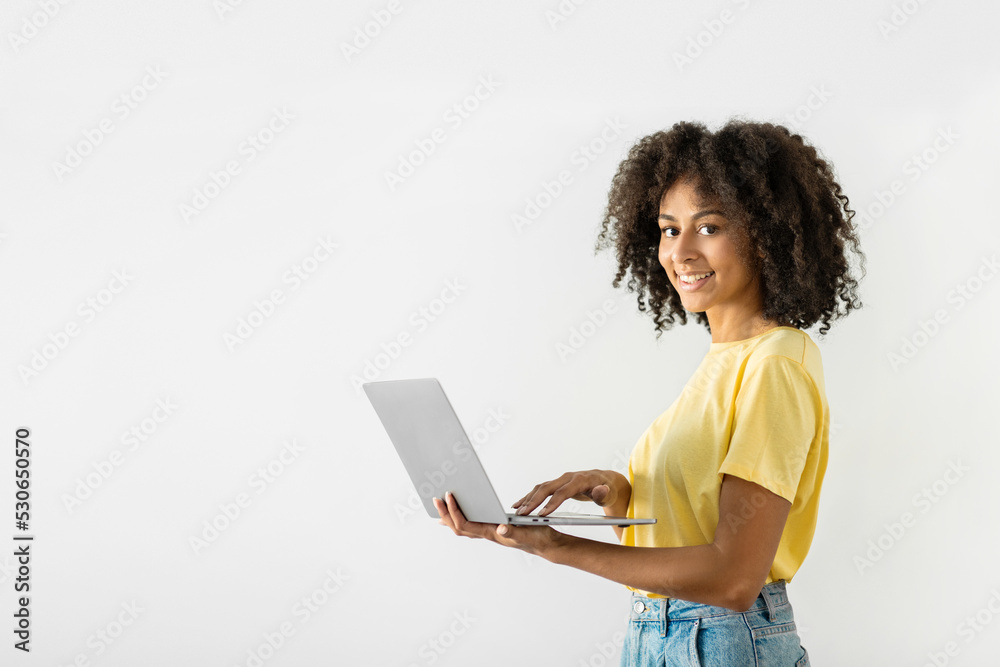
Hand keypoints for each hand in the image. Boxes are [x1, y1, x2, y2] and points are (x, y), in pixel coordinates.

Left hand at [433, 492, 561, 556]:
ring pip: (463, 527)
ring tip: (440, 506)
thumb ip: (513, 531)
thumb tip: (501, 527)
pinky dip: (460, 518)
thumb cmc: (536, 538)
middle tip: (435, 499)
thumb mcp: (526, 532)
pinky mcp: (494, 528)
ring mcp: (490, 532)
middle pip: (459, 527)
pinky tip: (458, 512)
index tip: (448, 497)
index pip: (465, 525)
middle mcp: (488, 533)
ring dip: (449, 517)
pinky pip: (472, 524)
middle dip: (445, 514)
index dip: (454, 512)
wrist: (546, 544)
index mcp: (492, 533)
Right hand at [511, 470, 625, 516]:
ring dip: (528, 498)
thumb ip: (603, 493)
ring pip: (541, 487)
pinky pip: (540, 489)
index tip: (542, 515)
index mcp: (579, 480)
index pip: (563, 492)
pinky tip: (519, 505)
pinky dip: (529, 496)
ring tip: (517, 511)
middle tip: (522, 514)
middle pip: (547, 488)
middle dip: (534, 501)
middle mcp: (568, 477)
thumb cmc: (607, 489)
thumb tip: (600, 490)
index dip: (552, 503)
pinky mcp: (557, 484)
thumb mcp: (608, 493)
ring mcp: (561, 480)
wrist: (605, 480)